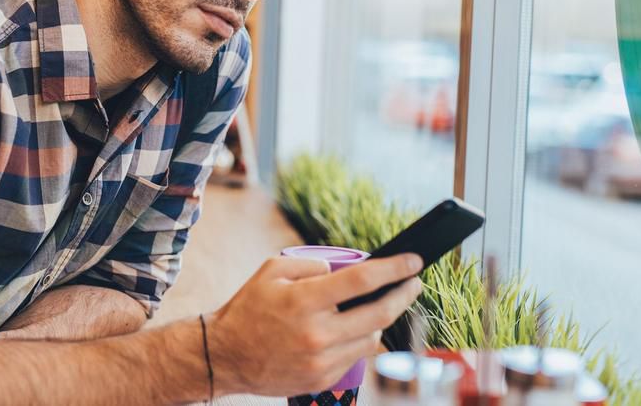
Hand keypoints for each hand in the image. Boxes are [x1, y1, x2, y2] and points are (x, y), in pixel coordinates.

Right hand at [206, 253, 423, 396]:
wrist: (226, 355)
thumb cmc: (248, 307)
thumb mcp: (271, 271)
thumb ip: (311, 265)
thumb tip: (343, 271)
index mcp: (304, 301)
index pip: (362, 281)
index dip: (393, 269)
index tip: (414, 261)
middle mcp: (317, 333)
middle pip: (379, 313)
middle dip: (404, 295)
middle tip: (414, 283)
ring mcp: (322, 360)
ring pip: (371, 338)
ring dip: (379, 320)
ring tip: (374, 306)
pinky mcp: (322, 379)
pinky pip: (355, 357)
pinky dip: (357, 340)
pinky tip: (348, 330)